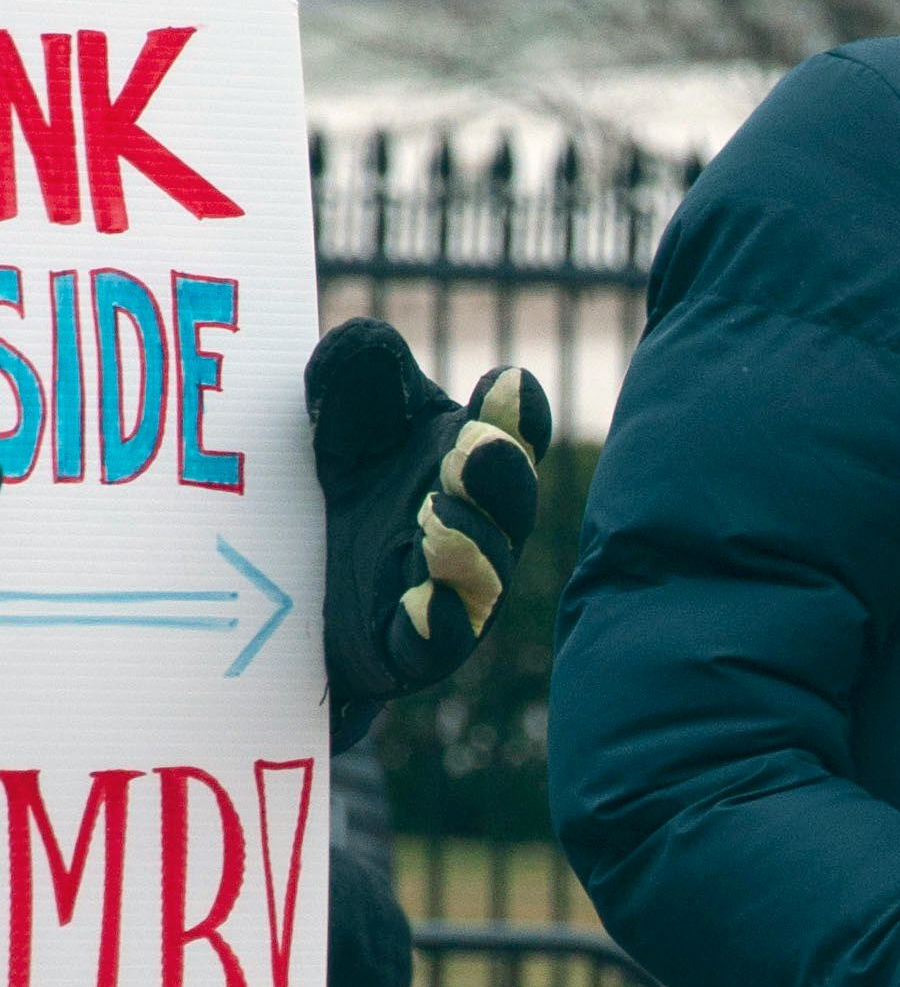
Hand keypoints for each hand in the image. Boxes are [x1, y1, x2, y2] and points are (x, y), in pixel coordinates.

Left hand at [305, 319, 553, 742]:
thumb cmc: (343, 489)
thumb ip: (354, 377)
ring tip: (440, 518)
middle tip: (477, 445)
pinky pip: (435, 644)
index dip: (518, 412)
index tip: (507, 384)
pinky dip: (435, 625)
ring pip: (480, 574)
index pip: (512, 431)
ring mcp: (450, 591)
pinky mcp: (411, 649)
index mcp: (470, 459)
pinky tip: (422, 603)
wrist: (295, 599)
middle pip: (508, 501)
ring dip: (468, 546)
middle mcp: (477, 524)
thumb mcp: (339, 424)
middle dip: (499, 472)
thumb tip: (367, 337)